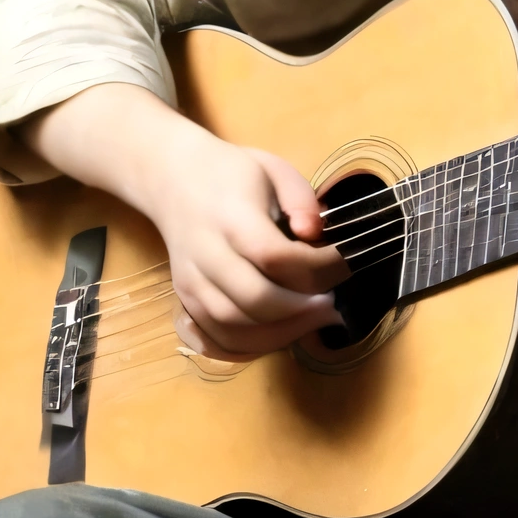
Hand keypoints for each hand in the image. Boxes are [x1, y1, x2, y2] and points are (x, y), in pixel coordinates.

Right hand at [145, 131, 346, 356]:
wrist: (172, 180)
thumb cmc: (231, 173)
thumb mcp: (273, 167)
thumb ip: (301, 198)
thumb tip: (315, 235)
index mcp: (231, 216)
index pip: (275, 256)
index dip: (317, 268)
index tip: (345, 264)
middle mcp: (205, 253)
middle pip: (254, 300)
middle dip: (302, 311)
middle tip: (333, 304)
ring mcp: (190, 282)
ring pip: (233, 327)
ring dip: (280, 334)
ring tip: (312, 321)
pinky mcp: (184, 300)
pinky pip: (214, 340)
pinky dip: (248, 349)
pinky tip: (278, 337)